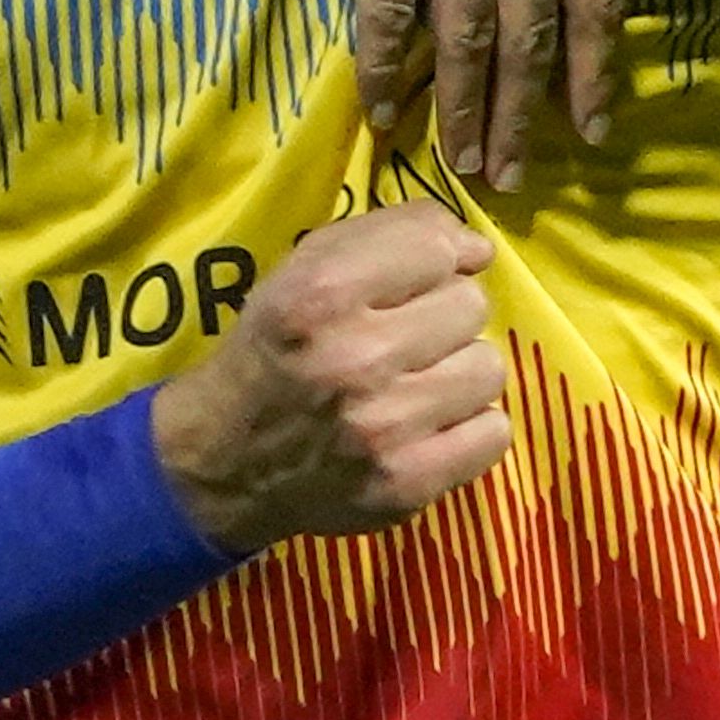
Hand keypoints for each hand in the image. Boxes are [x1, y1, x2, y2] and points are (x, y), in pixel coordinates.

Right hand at [148, 202, 510, 550]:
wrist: (226, 460)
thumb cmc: (273, 351)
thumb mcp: (302, 270)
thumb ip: (389, 236)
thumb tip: (478, 249)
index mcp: (322, 293)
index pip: (439, 246)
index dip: (436, 259)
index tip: (419, 280)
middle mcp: (356, 357)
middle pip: (471, 306)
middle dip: (443, 317)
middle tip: (404, 341)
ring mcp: (386, 427)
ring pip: (488, 369)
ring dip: (457, 373)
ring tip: (416, 385)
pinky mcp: (408, 483)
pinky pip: (493, 433)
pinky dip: (467, 428)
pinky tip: (428, 426)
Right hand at [282, 0, 663, 189]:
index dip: (593, 73)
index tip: (592, 133)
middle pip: (527, 33)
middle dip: (523, 114)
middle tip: (515, 179)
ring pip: (462, 33)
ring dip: (462, 108)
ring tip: (462, 164)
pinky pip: (387, 7)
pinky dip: (384, 66)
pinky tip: (383, 111)